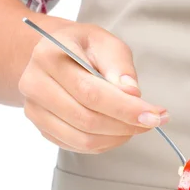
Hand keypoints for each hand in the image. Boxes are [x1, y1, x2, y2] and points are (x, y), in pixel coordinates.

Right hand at [19, 22, 168, 153]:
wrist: (58, 54)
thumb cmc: (86, 47)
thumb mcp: (106, 43)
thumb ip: (120, 66)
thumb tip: (131, 93)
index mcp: (48, 56)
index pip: (91, 92)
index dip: (126, 108)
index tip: (155, 115)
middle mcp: (34, 84)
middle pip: (87, 119)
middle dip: (127, 125)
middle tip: (154, 120)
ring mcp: (35, 109)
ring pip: (83, 138)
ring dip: (118, 137)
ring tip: (138, 125)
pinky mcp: (42, 127)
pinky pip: (78, 146)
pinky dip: (106, 143)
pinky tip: (120, 130)